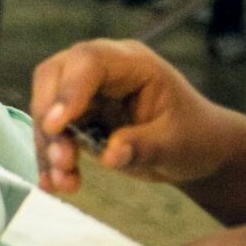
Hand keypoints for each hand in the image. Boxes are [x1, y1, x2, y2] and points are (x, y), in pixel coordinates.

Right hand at [29, 38, 245, 194]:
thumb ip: (145, 146)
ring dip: (49, 146)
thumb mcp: (178, 144)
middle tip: (60, 160)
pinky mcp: (78, 115)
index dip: (69, 90)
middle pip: (54, 77)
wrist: (198, 150)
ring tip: (64, 183)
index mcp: (132, 63)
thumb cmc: (195, 137)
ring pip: (47, 108)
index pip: (89, 61)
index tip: (57, 126)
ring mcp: (87, 91)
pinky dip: (50, 158)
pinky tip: (56, 184)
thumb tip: (109, 155)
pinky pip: (53, 133)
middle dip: (50, 120)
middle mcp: (102, 70)